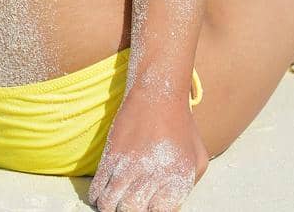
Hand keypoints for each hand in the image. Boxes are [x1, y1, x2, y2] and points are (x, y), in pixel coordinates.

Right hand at [87, 90, 208, 211]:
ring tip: (117, 198)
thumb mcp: (198, 156)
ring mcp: (129, 167)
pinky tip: (105, 190)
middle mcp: (153, 176)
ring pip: (109, 205)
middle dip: (130, 209)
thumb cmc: (182, 126)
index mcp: (177, 178)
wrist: (159, 94)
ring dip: (111, 205)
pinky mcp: (110, 157)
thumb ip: (188, 184)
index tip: (150, 202)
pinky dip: (97, 196)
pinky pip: (95, 191)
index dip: (153, 210)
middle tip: (131, 199)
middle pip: (131, 211)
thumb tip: (172, 205)